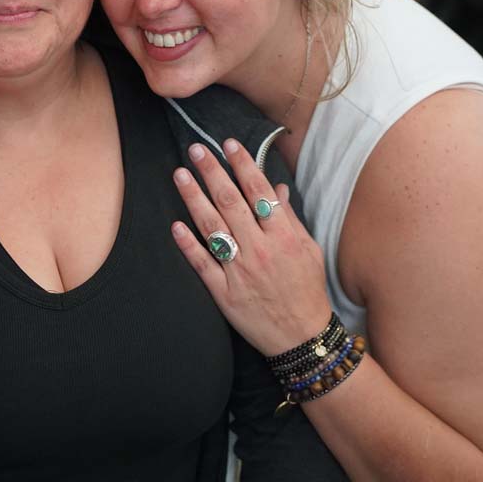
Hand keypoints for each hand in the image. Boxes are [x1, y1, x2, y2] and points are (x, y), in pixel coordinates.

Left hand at [170, 138, 332, 356]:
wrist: (302, 338)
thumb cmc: (306, 291)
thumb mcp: (308, 251)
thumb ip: (289, 218)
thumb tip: (276, 188)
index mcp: (283, 237)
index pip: (259, 192)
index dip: (242, 165)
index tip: (228, 144)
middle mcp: (260, 250)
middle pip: (231, 202)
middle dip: (212, 172)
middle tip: (196, 150)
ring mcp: (240, 271)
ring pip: (212, 227)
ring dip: (194, 198)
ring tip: (180, 175)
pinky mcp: (223, 292)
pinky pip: (202, 263)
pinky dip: (188, 244)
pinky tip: (174, 224)